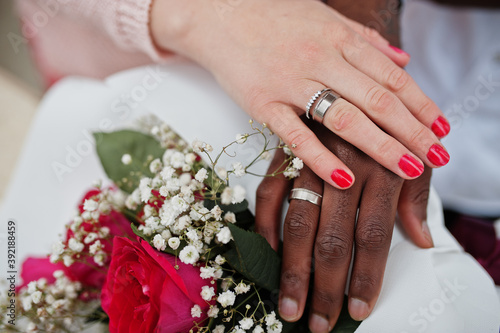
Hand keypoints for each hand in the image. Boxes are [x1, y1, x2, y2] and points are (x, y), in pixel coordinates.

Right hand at [151, 0, 449, 189]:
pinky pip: (295, 134)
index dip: (421, 104)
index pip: (391, 77)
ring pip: (344, 118)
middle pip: (377, 100)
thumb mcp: (325, 16)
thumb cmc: (273, 16)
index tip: (441, 129)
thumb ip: (365, 38)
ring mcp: (291, 82)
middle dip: (413, 131)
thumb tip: (402, 60)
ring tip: (410, 170)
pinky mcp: (263, 104)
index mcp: (339, 39)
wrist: (219, 14)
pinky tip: (344, 178)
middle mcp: (321, 59)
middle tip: (438, 158)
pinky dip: (320, 158)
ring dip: (381, 146)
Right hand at [255, 124, 432, 330]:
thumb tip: (420, 240)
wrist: (344, 69)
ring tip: (291, 305)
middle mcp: (346, 164)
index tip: (358, 310)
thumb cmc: (387, 120)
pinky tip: (269, 254)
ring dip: (293, 268)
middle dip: (327, 286)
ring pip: (300, 222)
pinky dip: (267, 225)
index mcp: (383, 167)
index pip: (374, 236)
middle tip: (319, 324)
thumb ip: (417, 197)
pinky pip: (270, 193)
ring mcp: (312, 157)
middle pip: (335, 238)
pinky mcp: (285, 151)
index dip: (366, 278)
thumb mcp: (414, 152)